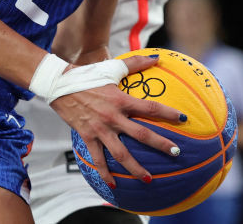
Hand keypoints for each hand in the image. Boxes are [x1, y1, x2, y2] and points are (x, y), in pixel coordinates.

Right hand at [50, 55, 184, 187]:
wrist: (59, 84)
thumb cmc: (87, 75)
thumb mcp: (112, 68)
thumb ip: (135, 63)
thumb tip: (155, 57)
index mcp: (121, 99)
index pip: (150, 108)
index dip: (168, 113)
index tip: (183, 119)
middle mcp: (113, 117)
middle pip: (142, 134)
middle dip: (161, 145)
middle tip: (176, 153)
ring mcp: (100, 129)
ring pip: (121, 153)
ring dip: (136, 168)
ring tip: (149, 179)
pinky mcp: (87, 137)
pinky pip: (98, 159)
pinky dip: (105, 173)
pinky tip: (113, 184)